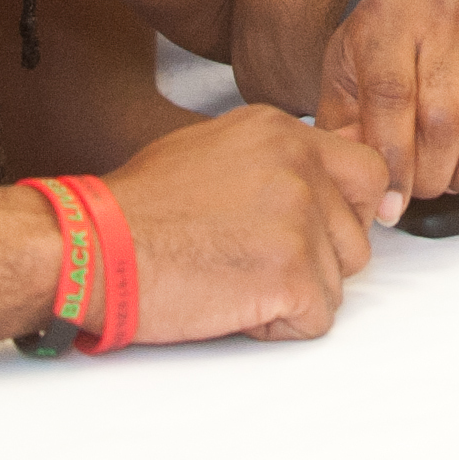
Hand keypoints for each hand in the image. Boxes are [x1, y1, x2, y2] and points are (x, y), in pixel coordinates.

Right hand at [95, 105, 387, 341]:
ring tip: (231, 280)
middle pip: (357, 233)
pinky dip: (276, 326)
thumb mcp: (211, 151)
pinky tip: (228, 304)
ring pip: (338, 280)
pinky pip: (315, 319)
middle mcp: (301, 167)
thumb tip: (320, 176)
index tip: (327, 232)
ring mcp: (301, 220)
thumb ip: (273, 159)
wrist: (92, 247)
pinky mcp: (293, 274)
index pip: (367, 170)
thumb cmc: (134, 209)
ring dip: (293, 294)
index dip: (349, 211)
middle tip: (263, 266)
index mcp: (282, 133)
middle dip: (322, 259)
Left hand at [313, 0, 458, 216]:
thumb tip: (372, 180)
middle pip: (445, 118)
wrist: (413, 20)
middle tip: (423, 188)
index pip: (394, 98)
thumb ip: (347, 133)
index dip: (394, 162)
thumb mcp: (343, 87)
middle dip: (433, 175)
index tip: (392, 203)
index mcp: (388, 22)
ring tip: (456, 177)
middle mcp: (446, 17)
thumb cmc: (379, 57)